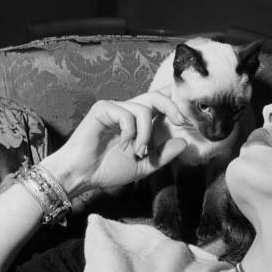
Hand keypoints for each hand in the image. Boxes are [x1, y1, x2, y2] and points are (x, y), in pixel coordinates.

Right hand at [40, 88, 187, 196]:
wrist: (83, 175)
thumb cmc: (109, 169)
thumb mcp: (145, 165)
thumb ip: (164, 155)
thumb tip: (185, 142)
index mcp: (139, 124)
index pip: (159, 104)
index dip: (174, 101)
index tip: (188, 115)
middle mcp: (129, 112)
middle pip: (156, 97)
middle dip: (172, 106)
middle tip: (181, 121)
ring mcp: (116, 109)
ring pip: (144, 110)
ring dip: (146, 134)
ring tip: (138, 152)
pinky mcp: (103, 109)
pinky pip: (127, 114)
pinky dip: (130, 132)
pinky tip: (123, 144)